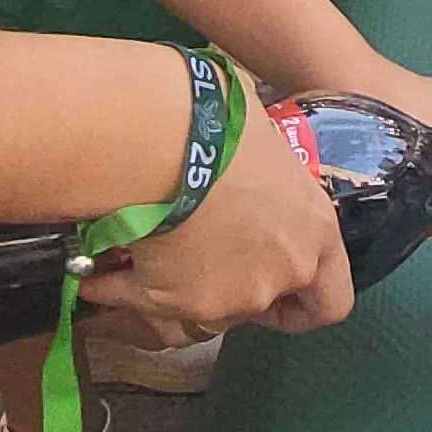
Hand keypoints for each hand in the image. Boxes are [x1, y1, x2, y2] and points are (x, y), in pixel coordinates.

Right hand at [81, 81, 352, 334]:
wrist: (170, 141)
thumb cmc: (221, 124)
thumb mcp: (262, 149)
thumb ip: (267, 185)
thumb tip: (243, 162)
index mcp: (316, 232)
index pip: (331, 301)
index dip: (303, 304)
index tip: (281, 296)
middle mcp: (285, 272)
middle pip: (260, 304)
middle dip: (230, 286)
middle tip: (198, 255)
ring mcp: (236, 296)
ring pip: (205, 307)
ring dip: (178, 286)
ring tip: (146, 250)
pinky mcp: (183, 305)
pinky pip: (147, 302)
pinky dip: (122, 289)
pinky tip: (100, 270)